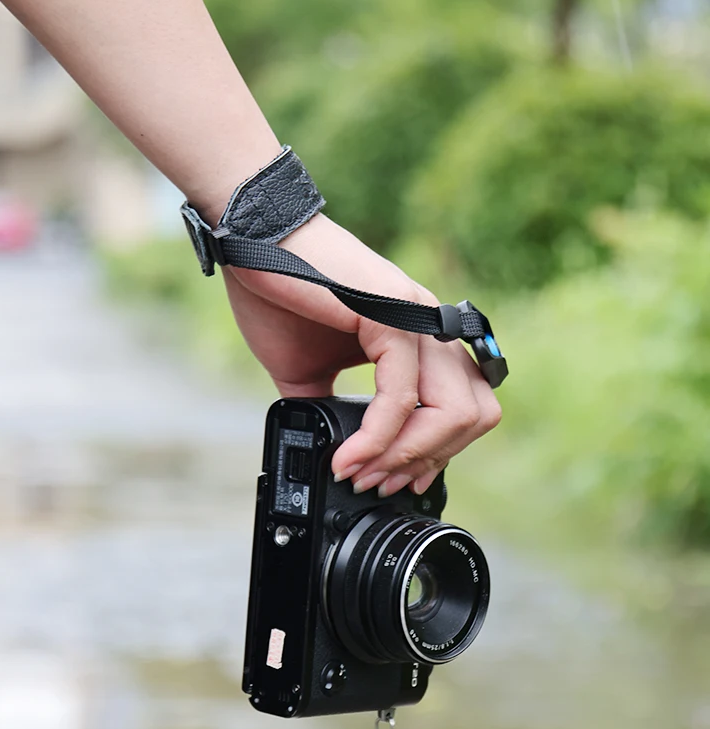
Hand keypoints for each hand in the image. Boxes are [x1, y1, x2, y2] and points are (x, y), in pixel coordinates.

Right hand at [222, 214, 501, 496]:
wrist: (253, 244)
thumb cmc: (280, 297)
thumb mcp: (308, 372)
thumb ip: (332, 409)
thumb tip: (335, 453)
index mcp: (420, 339)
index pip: (462, 409)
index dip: (434, 455)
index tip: (394, 481)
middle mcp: (431, 328)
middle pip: (475, 416)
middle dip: (427, 463)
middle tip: (379, 484)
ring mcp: (418, 320)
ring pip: (453, 412)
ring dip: (405, 458)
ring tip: (362, 475)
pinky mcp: (394, 316)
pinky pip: (401, 396)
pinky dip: (377, 438)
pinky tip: (348, 457)